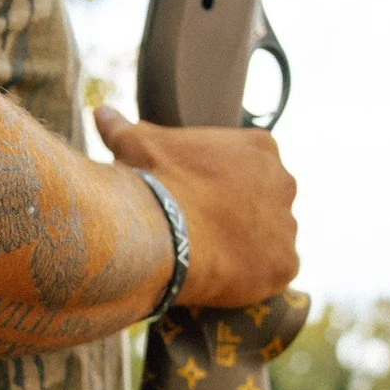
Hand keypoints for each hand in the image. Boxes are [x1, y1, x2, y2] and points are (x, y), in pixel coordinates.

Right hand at [94, 106, 298, 309]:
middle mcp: (284, 182)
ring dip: (251, 245)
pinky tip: (227, 277)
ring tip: (212, 256)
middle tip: (206, 228)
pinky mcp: (285, 264)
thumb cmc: (151, 182)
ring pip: (272, 237)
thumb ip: (123, 127)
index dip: (222, 183)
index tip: (197, 196)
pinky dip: (256, 276)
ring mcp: (287, 225)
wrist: (158, 232)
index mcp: (260, 147)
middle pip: (267, 201)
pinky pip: (276, 271)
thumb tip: (102, 112)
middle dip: (242, 213)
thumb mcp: (134, 145)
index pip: (249, 166)